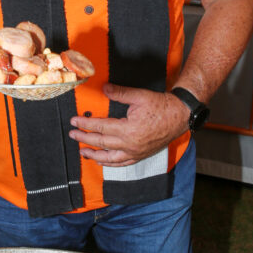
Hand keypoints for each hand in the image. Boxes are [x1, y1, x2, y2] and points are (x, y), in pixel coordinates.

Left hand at [69, 85, 189, 166]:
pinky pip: (122, 163)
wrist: (180, 116)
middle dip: (84, 138)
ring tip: (82, 152)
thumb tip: (103, 88)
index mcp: (128, 129)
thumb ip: (119, 93)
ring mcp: (135, 152)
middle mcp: (130, 144)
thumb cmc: (161, 106)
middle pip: (101, 143)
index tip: (74, 120)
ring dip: (94, 155)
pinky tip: (101, 161)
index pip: (100, 127)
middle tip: (72, 134)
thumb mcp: (139, 96)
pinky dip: (110, 163)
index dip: (85, 123)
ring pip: (109, 158)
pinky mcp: (140, 156)